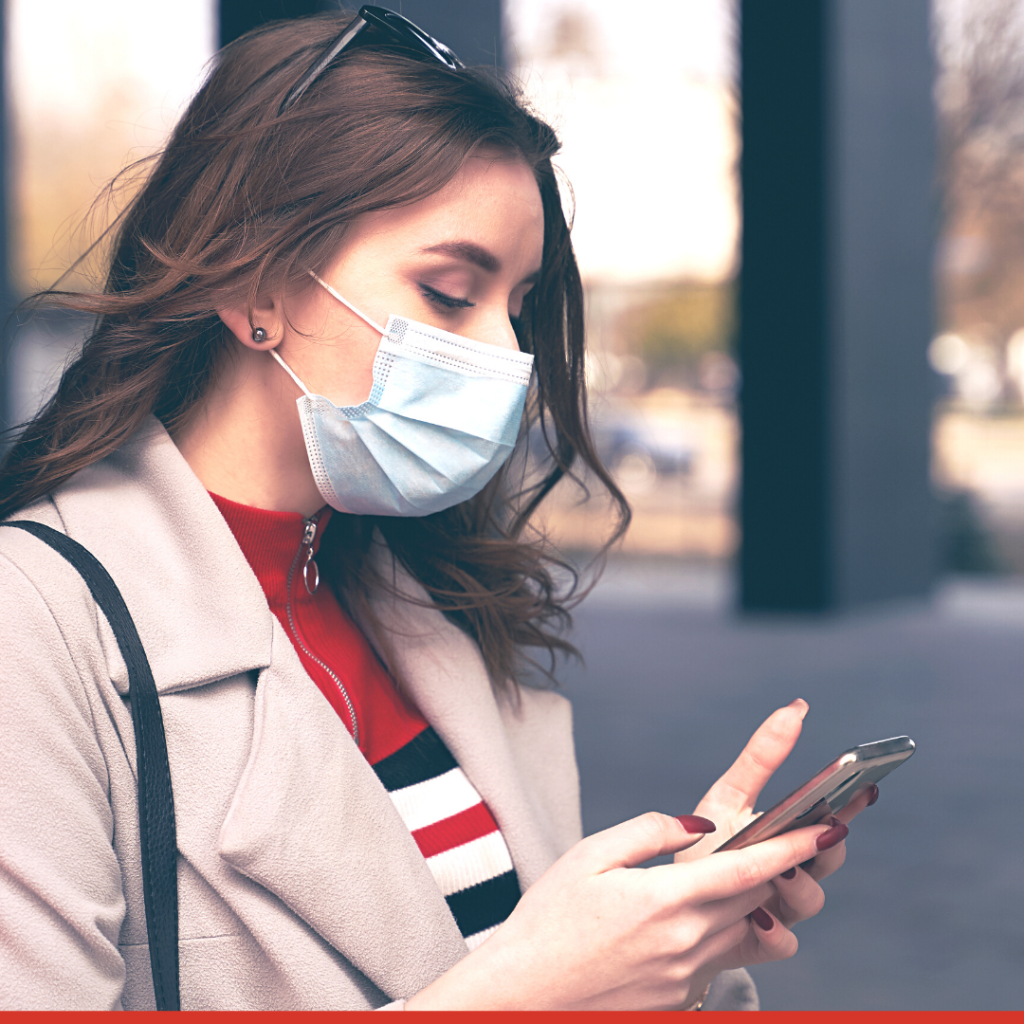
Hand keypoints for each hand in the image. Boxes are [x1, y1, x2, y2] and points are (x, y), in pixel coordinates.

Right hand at [405, 807, 846, 1010]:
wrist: (525, 993)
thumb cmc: (548, 919)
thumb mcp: (590, 856)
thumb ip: (650, 831)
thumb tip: (700, 826)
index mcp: (666, 900)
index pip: (750, 869)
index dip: (794, 847)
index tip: (829, 828)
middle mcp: (687, 943)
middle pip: (755, 898)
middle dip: (772, 868)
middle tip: (776, 839)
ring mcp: (686, 976)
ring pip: (740, 928)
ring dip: (744, 900)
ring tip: (719, 876)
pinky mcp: (679, 998)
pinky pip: (717, 956)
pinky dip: (716, 930)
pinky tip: (682, 919)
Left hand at [676, 699, 877, 929]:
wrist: (673, 907)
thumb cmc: (705, 846)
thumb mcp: (728, 797)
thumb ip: (762, 756)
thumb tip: (797, 708)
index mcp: (790, 838)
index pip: (832, 819)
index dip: (853, 803)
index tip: (865, 785)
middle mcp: (793, 873)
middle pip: (829, 860)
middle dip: (828, 846)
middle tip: (824, 829)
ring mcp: (782, 909)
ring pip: (810, 902)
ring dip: (801, 887)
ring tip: (782, 871)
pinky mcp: (761, 942)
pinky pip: (781, 944)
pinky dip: (776, 933)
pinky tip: (760, 917)